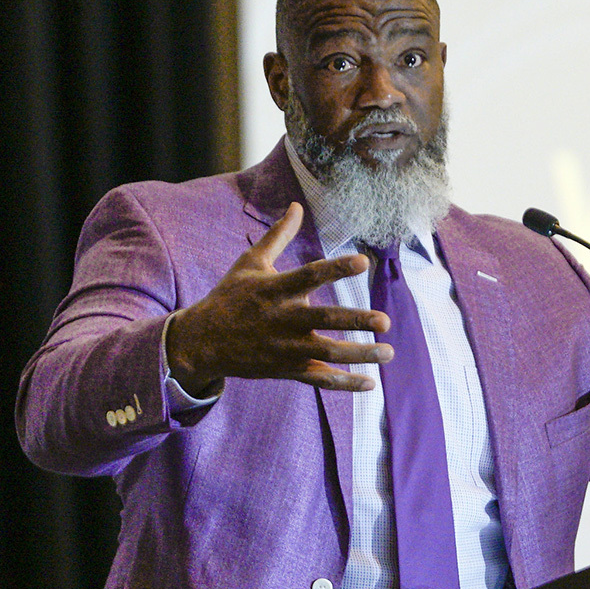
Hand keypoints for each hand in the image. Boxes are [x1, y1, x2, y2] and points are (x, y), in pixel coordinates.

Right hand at [166, 202, 391, 394]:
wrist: (201, 342)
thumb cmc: (230, 296)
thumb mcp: (250, 263)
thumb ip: (278, 236)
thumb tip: (297, 205)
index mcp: (275, 289)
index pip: (309, 275)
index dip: (336, 268)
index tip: (363, 262)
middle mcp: (282, 319)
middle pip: (323, 320)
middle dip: (356, 321)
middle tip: (385, 321)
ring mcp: (284, 347)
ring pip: (326, 353)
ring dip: (359, 355)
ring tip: (388, 352)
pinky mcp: (285, 369)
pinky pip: (318, 378)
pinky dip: (344, 382)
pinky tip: (370, 383)